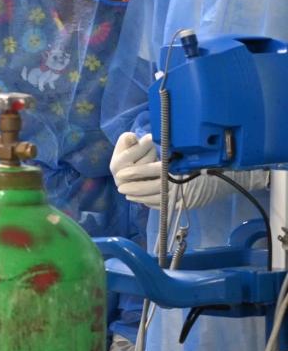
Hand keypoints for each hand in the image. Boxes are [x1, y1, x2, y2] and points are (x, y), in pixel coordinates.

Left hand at [112, 133, 268, 208]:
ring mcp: (184, 197)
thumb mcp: (183, 152)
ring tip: (128, 193)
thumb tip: (141, 145)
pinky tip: (142, 200)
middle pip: (151, 189)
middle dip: (134, 187)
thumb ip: (164, 153)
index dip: (136, 172)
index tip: (121, 173)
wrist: (230, 176)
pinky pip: (165, 206)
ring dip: (140, 197)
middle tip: (120, 186)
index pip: (152, 172)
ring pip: (156, 200)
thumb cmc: (205, 159)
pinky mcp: (186, 205)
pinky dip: (152, 203)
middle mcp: (181, 185)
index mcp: (179, 170)